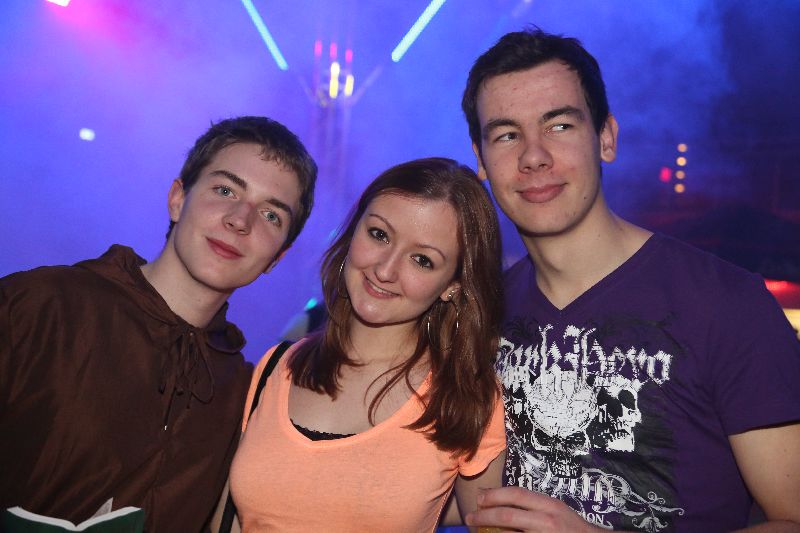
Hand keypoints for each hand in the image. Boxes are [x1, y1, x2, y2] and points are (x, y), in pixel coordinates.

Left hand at [465, 486, 604, 532]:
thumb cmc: (571, 527)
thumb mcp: (554, 509)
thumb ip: (531, 504)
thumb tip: (496, 497)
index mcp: (549, 505)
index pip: (517, 494)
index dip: (494, 495)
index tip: (479, 498)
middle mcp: (546, 521)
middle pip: (508, 515)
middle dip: (484, 516)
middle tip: (470, 518)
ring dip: (490, 532)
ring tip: (477, 530)